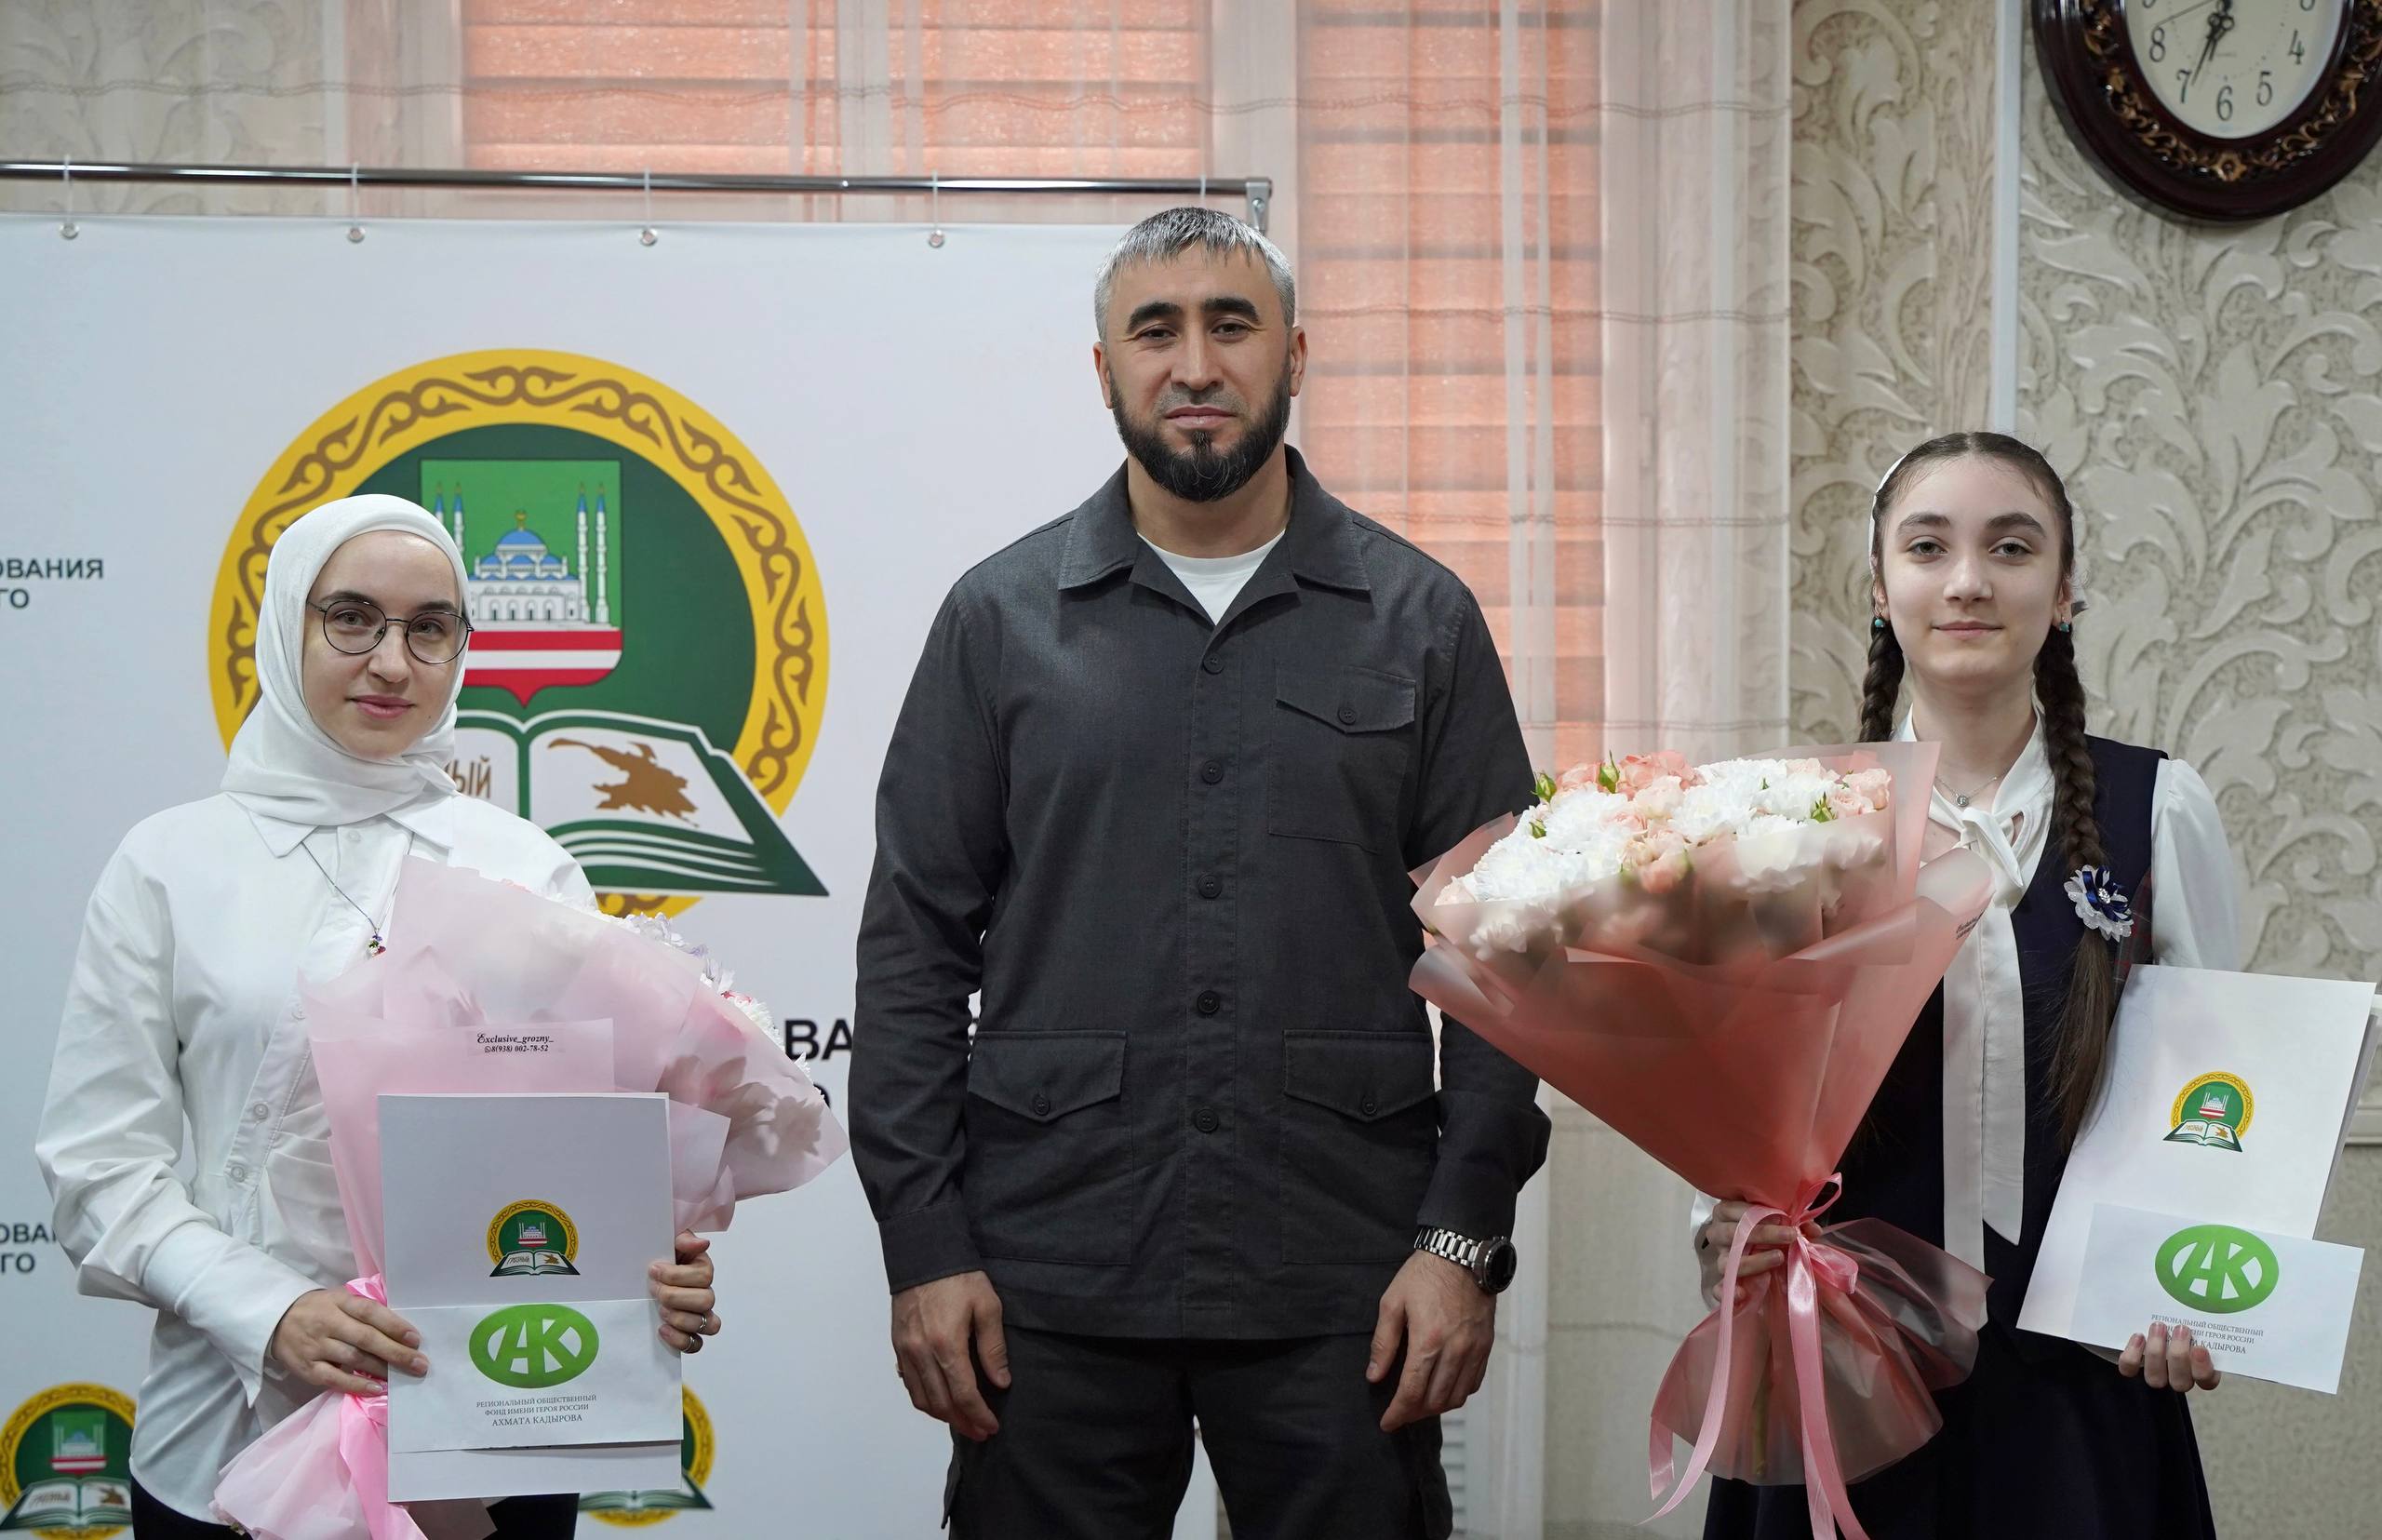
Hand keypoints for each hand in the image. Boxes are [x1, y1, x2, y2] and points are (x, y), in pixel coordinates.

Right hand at [270, 1289, 426, 1395]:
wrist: (275, 1320)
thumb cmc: (318, 1310)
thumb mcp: (338, 1299)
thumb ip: (363, 1309)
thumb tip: (399, 1327)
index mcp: (339, 1302)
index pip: (370, 1312)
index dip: (394, 1325)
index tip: (416, 1339)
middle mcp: (327, 1323)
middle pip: (366, 1338)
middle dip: (396, 1352)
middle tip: (420, 1364)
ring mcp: (316, 1346)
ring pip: (353, 1358)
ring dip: (381, 1369)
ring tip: (403, 1376)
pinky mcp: (306, 1368)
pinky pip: (334, 1379)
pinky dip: (357, 1385)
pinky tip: (377, 1389)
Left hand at [650, 1230, 719, 1353]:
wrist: (645, 1276)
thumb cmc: (660, 1257)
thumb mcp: (670, 1242)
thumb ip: (684, 1240)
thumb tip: (702, 1244)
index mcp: (703, 1269)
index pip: (704, 1276)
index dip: (676, 1275)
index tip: (653, 1269)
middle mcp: (706, 1294)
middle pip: (706, 1300)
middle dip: (675, 1296)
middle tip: (655, 1291)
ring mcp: (700, 1316)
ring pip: (707, 1325)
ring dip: (679, 1318)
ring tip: (660, 1310)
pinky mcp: (689, 1334)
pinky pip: (696, 1345)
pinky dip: (680, 1340)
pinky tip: (662, 1330)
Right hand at [891, 1271, 1009, 1441]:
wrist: (923, 1253)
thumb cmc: (959, 1277)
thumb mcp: (988, 1306)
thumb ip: (993, 1348)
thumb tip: (1000, 1382)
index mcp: (946, 1344)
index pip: (963, 1394)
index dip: (978, 1415)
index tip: (991, 1427)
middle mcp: (921, 1353)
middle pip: (941, 1404)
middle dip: (962, 1422)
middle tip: (980, 1431)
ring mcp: (905, 1351)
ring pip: (921, 1399)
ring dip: (942, 1416)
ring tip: (962, 1420)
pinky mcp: (897, 1345)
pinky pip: (908, 1383)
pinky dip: (924, 1399)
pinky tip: (939, 1400)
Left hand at [1367, 1251, 1494, 1432]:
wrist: (1462, 1254)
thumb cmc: (1423, 1275)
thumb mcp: (1392, 1302)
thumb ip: (1383, 1343)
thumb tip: (1374, 1375)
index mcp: (1428, 1341)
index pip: (1412, 1392)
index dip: (1398, 1413)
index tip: (1387, 1423)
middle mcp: (1454, 1351)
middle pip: (1435, 1401)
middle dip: (1414, 1413)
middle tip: (1400, 1413)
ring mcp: (1474, 1350)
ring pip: (1456, 1397)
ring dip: (1436, 1408)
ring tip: (1420, 1405)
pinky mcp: (1485, 1346)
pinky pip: (1473, 1383)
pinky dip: (1457, 1394)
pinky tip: (1444, 1391)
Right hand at [1694, 1200, 1809, 1306]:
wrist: (1768, 1252)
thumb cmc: (1772, 1229)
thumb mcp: (1784, 1222)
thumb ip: (1798, 1223)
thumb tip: (1813, 1230)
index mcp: (1727, 1212)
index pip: (1732, 1208)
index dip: (1756, 1213)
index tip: (1783, 1217)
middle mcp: (1719, 1234)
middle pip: (1730, 1233)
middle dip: (1761, 1234)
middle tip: (1789, 1235)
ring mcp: (1721, 1258)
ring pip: (1726, 1261)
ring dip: (1754, 1261)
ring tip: (1779, 1258)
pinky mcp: (1726, 1281)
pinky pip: (1719, 1288)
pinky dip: (1728, 1291)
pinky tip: (1742, 1294)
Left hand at [2118, 1322, 2221, 1393]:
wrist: (2146, 1312)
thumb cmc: (2179, 1315)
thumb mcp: (2193, 1314)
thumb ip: (2202, 1317)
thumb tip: (2221, 1305)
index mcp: (2200, 1368)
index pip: (2208, 1381)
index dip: (2204, 1369)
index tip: (2200, 1348)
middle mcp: (2178, 1376)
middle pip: (2181, 1382)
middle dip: (2179, 1356)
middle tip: (2181, 1329)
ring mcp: (2155, 1374)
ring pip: (2156, 1378)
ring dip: (2156, 1353)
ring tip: (2158, 1326)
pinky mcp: (2133, 1368)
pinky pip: (2130, 1369)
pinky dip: (2133, 1354)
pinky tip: (2138, 1336)